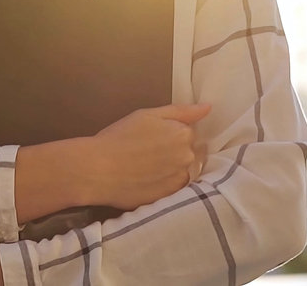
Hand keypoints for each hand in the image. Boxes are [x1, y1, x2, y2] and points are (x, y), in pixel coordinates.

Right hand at [84, 103, 210, 209]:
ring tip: (145, 169)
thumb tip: (208, 108)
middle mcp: (187, 157)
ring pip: (181, 172)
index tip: (152, 138)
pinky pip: (174, 189)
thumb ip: (181, 111)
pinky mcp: (170, 197)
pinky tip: (145, 181)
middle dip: (173, 152)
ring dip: (170, 170)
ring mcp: (180, 179)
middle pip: (188, 153)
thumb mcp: (147, 115)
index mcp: (183, 134)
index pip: (188, 133)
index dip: (169, 134)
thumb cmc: (119, 137)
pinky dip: (163, 184)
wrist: (98, 169)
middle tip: (147, 154)